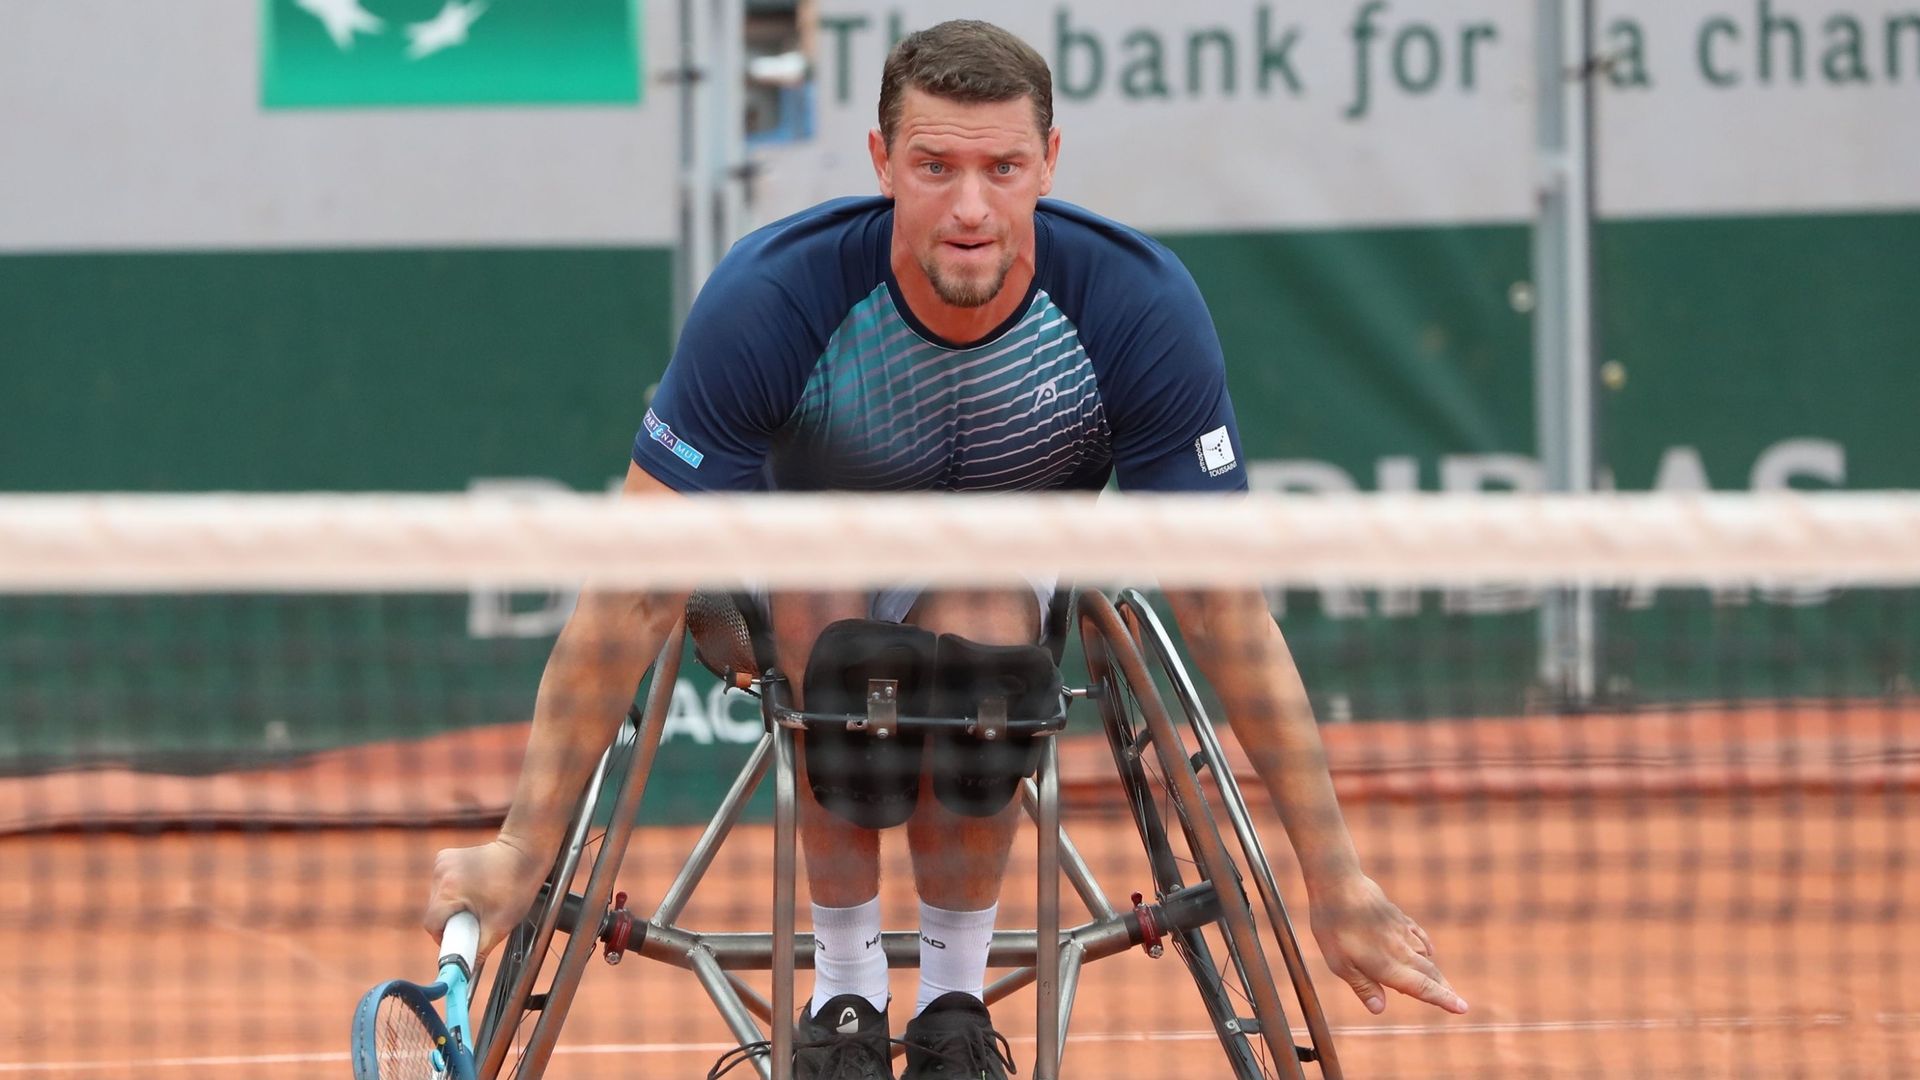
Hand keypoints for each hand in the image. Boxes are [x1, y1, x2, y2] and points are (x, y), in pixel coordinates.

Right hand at [423, 836, 549, 956]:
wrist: (525, 850)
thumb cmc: (516, 886)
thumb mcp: (500, 925)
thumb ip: (479, 949)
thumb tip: (465, 973)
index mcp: (449, 890)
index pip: (433, 925)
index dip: (448, 937)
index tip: (464, 938)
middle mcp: (440, 873)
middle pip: (435, 911)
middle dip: (454, 921)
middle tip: (477, 921)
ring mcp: (442, 862)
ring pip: (439, 898)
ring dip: (454, 905)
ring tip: (479, 901)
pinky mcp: (446, 856)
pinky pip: (444, 884)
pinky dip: (456, 891)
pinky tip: (475, 887)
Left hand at [1308, 874, 1466, 1015]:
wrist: (1339, 885)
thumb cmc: (1334, 927)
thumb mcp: (1340, 963)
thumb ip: (1362, 986)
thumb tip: (1380, 1009)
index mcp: (1387, 965)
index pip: (1422, 987)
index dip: (1443, 999)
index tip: (1462, 1008)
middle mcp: (1400, 950)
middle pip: (1429, 973)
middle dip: (1444, 989)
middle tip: (1459, 1003)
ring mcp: (1400, 931)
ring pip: (1424, 955)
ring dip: (1435, 971)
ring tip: (1441, 984)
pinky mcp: (1396, 916)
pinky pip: (1418, 935)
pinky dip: (1427, 946)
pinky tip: (1429, 951)